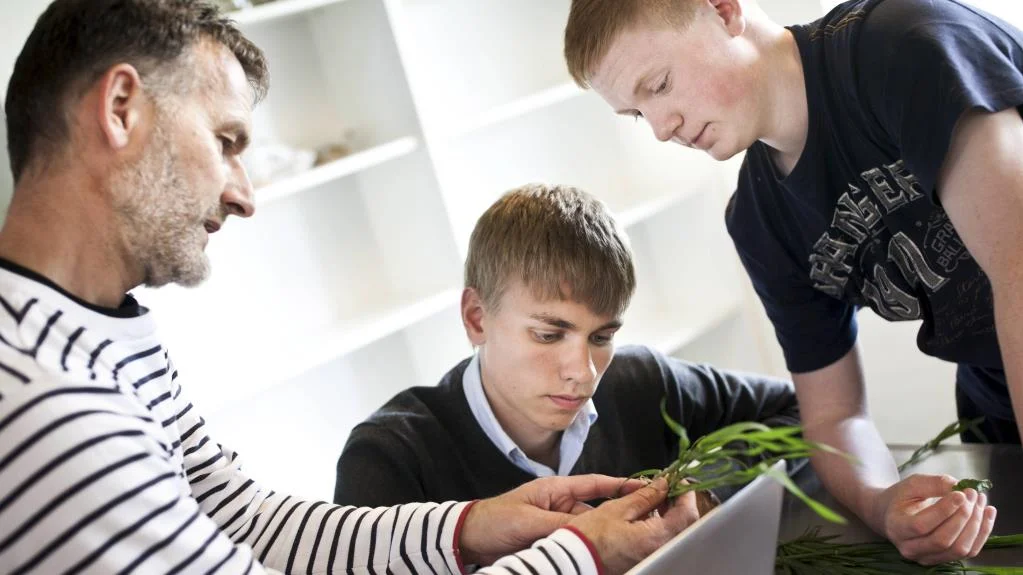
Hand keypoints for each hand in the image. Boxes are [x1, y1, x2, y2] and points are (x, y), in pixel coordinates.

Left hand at [459, 474, 648, 565]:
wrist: (469, 538)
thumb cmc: (494, 520)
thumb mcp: (528, 521)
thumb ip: (559, 526)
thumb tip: (588, 531)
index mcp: (556, 489)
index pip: (596, 484)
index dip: (621, 485)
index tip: (645, 486)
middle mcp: (560, 505)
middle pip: (597, 511)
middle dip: (618, 516)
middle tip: (643, 522)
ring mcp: (556, 524)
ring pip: (588, 530)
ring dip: (602, 536)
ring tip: (625, 542)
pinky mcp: (550, 541)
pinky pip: (574, 543)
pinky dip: (587, 549)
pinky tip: (601, 555)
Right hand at [567, 477, 700, 574]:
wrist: (573, 560)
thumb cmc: (590, 537)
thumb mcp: (618, 509)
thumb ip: (645, 496)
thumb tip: (663, 484)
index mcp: (655, 538)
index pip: (687, 513)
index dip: (686, 493)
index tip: (678, 480)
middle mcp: (658, 551)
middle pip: (683, 524)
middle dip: (677, 501)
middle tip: (663, 485)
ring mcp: (652, 556)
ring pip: (673, 531)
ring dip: (668, 512)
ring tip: (651, 497)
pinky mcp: (644, 558)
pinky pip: (660, 539)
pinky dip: (658, 524)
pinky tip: (644, 514)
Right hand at [872, 473, 996, 564]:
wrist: (893, 516)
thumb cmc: (901, 498)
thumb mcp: (911, 484)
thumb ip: (933, 484)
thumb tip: (959, 487)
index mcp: (896, 528)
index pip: (921, 525)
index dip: (944, 511)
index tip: (960, 493)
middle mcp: (910, 548)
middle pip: (943, 540)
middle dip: (963, 516)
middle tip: (972, 494)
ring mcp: (927, 558)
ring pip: (959, 549)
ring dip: (975, 525)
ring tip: (980, 502)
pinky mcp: (943, 560)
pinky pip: (968, 552)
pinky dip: (982, 533)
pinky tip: (987, 513)